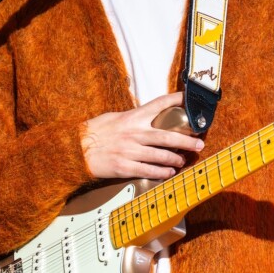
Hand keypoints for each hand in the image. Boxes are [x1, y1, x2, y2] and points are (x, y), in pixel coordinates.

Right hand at [82, 92, 203, 178]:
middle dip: (187, 140)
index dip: (177, 100)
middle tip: (199, 143)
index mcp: (132, 117)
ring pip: (161, 156)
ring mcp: (130, 151)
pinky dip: (162, 172)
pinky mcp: (125, 167)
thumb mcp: (114, 118)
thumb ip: (134, 118)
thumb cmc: (95, 133)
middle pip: (168, 136)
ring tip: (182, 160)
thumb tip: (150, 117)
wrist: (75, 150)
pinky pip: (149, 170)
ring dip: (176, 159)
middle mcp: (134, 133)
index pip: (159, 105)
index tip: (190, 100)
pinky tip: (168, 172)